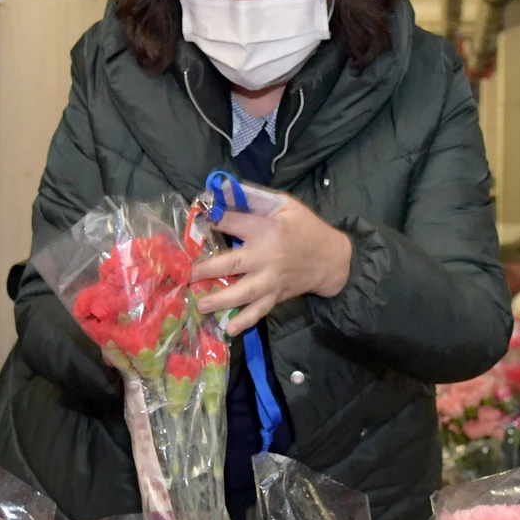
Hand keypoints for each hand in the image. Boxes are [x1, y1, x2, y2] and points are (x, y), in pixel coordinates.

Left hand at [191, 198, 352, 334]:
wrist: (332, 259)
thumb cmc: (306, 227)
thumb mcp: (285, 204)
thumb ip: (255, 197)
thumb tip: (224, 190)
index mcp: (268, 230)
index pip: (234, 223)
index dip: (213, 222)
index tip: (196, 222)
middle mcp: (268, 257)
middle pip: (233, 264)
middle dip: (207, 270)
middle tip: (187, 275)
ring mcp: (272, 280)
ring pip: (244, 292)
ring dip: (221, 300)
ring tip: (200, 305)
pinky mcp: (276, 296)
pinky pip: (259, 311)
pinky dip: (245, 321)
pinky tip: (229, 329)